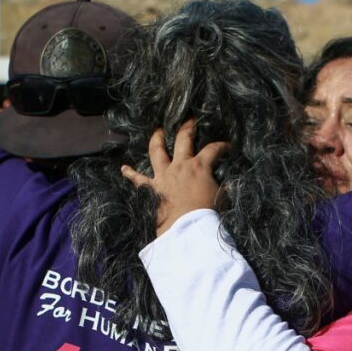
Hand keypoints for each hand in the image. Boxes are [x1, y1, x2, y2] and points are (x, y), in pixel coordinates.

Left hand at [121, 120, 227, 236]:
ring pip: (157, 151)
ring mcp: (163, 176)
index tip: (227, 146)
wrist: (187, 229)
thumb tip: (228, 183)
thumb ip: (224, 187)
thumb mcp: (222, 198)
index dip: (221, 146)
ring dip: (157, 139)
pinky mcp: (151, 189)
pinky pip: (137, 180)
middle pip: (183, 139)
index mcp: (200, 166)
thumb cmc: (207, 214)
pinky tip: (123, 168)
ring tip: (158, 131)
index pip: (213, 149)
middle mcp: (180, 166)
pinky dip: (130, 173)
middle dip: (188, 127)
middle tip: (190, 120)